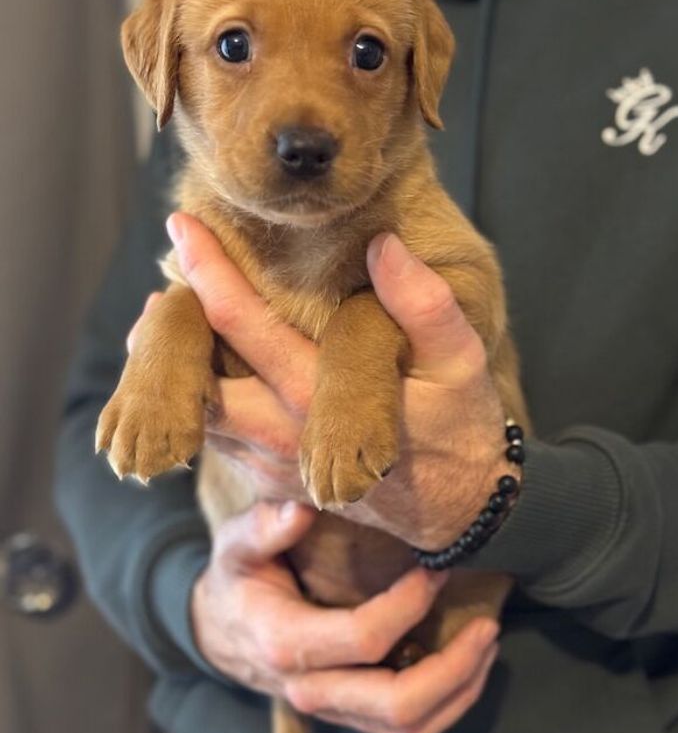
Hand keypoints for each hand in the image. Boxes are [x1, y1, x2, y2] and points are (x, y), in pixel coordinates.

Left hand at [162, 212, 514, 548]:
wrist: (455, 507)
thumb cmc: (459, 426)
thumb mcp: (461, 362)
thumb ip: (424, 304)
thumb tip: (384, 245)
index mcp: (317, 395)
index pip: (243, 324)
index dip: (208, 270)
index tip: (182, 225)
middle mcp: (280, 433)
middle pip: (196, 378)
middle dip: (169, 328)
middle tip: (162, 279)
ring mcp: (269, 464)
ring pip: (197, 416)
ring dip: (177, 370)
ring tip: (169, 322)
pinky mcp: (270, 481)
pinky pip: (217, 441)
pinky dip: (199, 403)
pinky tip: (204, 372)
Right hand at [191, 499, 499, 732]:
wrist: (221, 629)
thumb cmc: (237, 578)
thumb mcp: (236, 544)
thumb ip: (262, 527)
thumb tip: (301, 509)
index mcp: (285, 644)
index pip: (363, 639)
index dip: (409, 605)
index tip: (437, 567)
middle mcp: (311, 689)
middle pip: (398, 703)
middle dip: (454, 667)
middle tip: (487, 623)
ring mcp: (335, 710)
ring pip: (411, 727)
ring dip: (460, 689)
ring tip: (488, 640)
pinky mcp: (352, 715)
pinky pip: (409, 728)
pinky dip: (450, 702)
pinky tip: (469, 663)